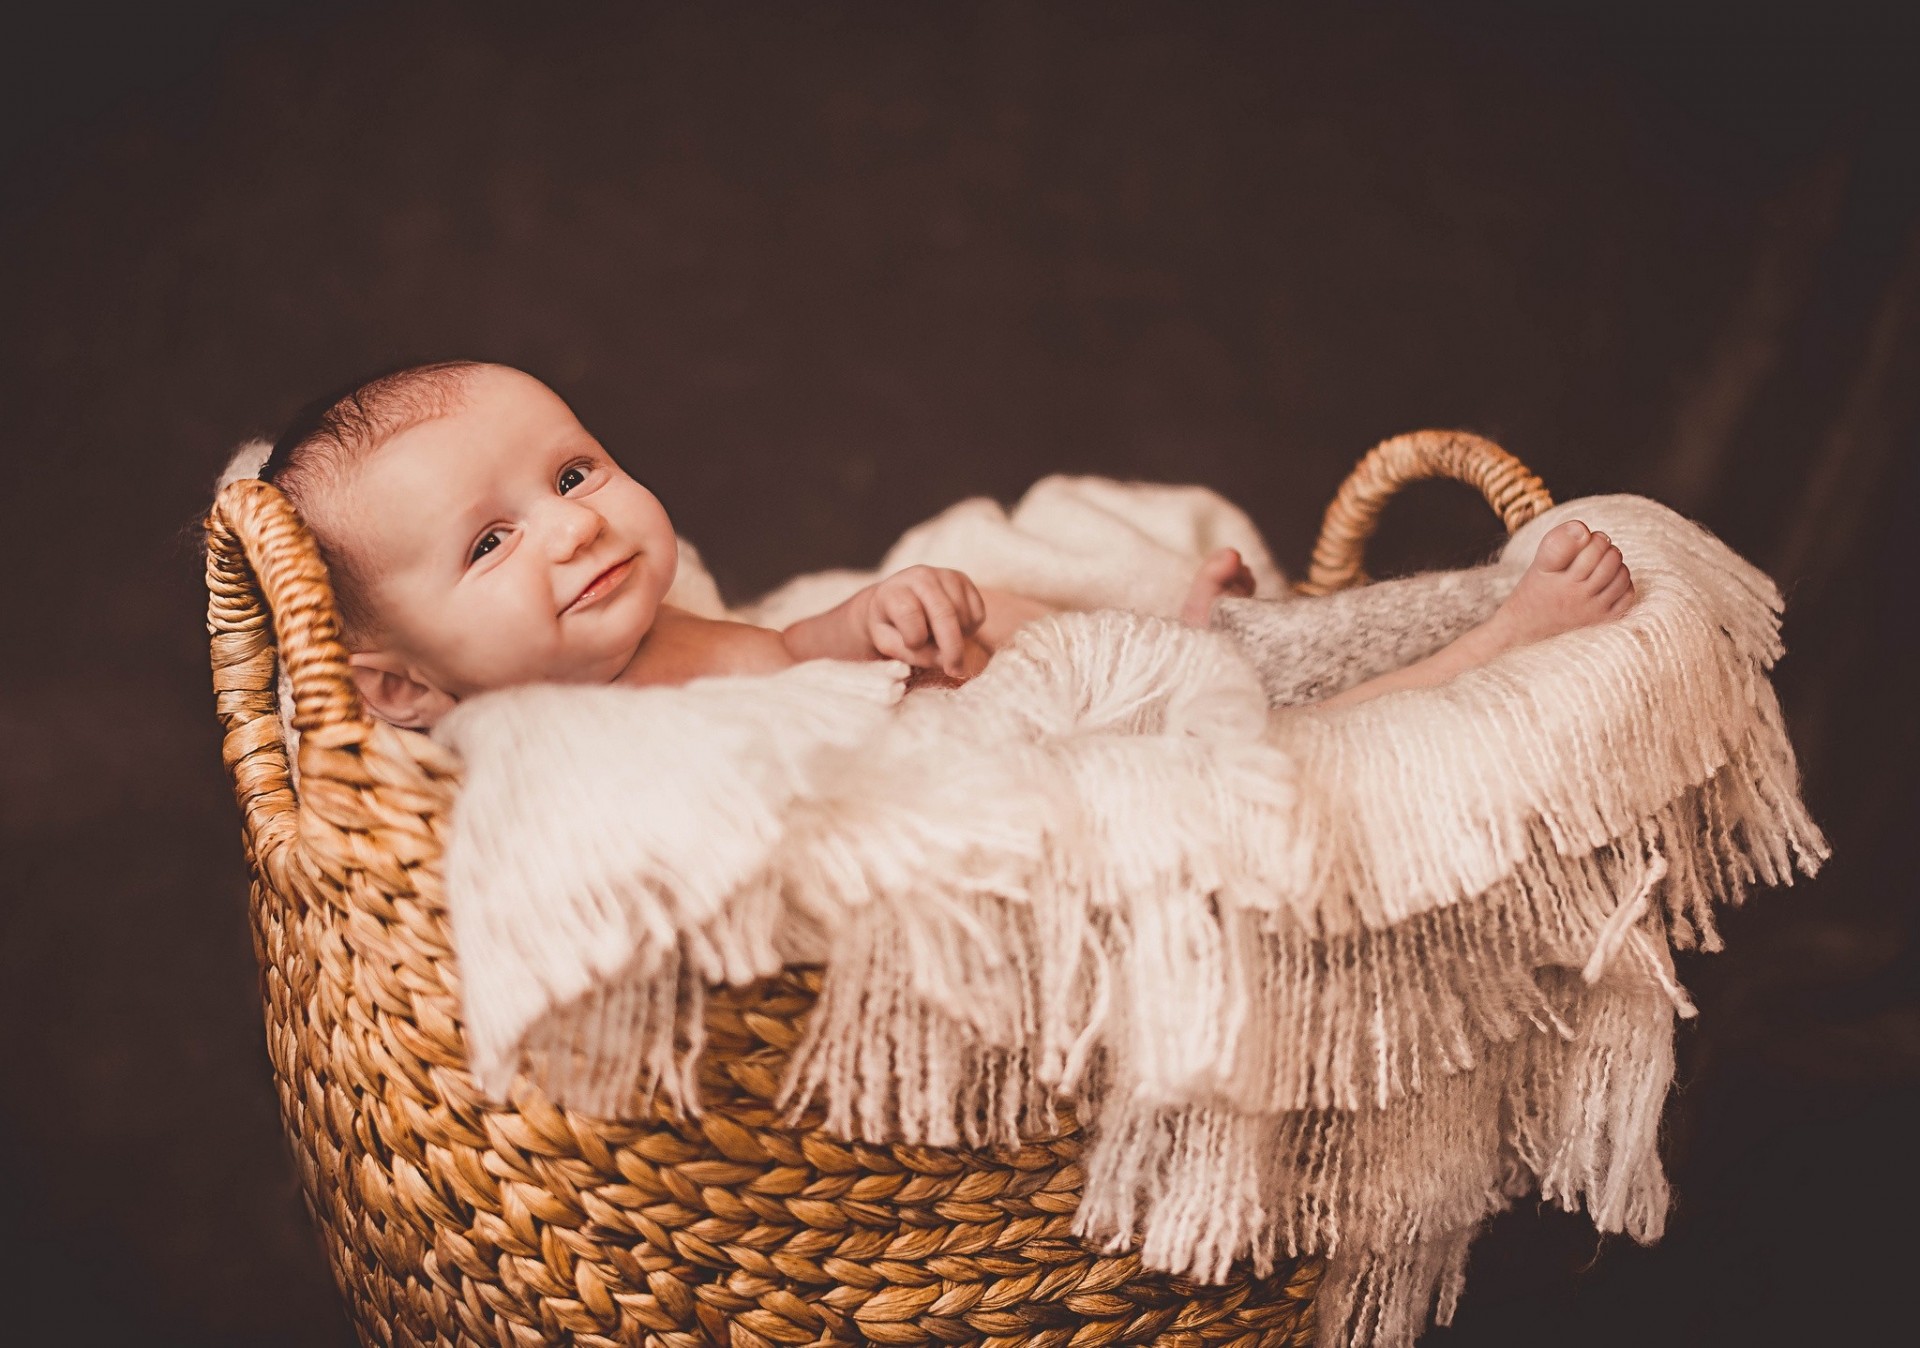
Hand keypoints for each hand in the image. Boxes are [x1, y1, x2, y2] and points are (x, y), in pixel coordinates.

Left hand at [863, 566, 985, 674]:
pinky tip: (953, 627)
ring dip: (959, 636)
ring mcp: (944, 575)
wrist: (897, 600)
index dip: (914, 637)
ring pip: (964, 615)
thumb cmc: (891, 626)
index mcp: (893, 591)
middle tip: (954, 671)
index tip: (914, 648)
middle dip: (952, 647)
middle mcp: (920, 576)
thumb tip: (945, 659)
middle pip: (944, 613)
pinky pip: (978, 613)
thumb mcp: (889, 643)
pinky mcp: (963, 580)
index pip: (909, 613)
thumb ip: (912, 654)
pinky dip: (970, 628)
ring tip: (939, 637)